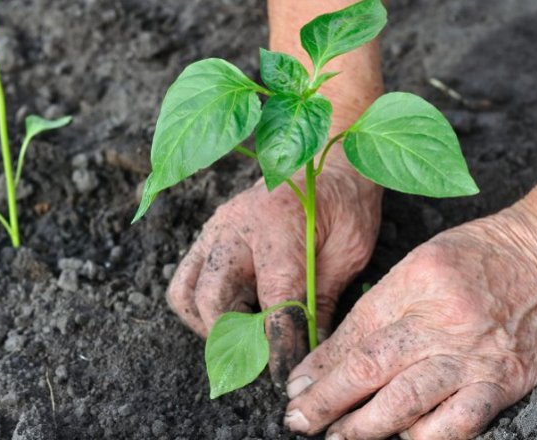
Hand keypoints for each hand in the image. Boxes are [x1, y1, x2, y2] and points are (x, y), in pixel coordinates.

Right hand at [166, 150, 381, 382]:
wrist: (325, 158)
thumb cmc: (344, 203)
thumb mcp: (350, 252)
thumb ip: (324, 300)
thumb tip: (310, 351)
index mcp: (279, 228)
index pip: (274, 301)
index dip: (278, 345)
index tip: (284, 377)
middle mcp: (236, 228)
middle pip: (213, 300)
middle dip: (235, 339)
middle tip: (261, 359)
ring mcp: (215, 230)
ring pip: (186, 293)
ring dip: (209, 325)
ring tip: (243, 337)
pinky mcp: (207, 235)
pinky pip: (185, 279)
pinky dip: (201, 307)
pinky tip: (234, 314)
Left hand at [284, 205, 536, 439]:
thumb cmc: (476, 257)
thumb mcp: (418, 266)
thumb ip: (378, 309)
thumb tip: (332, 356)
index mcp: (412, 285)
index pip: (353, 334)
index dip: (319, 367)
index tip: (296, 388)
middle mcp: (439, 321)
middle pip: (369, 368)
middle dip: (327, 401)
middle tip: (300, 420)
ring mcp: (472, 355)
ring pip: (406, 402)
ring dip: (366, 427)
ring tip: (339, 437)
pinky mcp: (503, 382)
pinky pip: (459, 422)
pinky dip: (427, 436)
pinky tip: (406, 438)